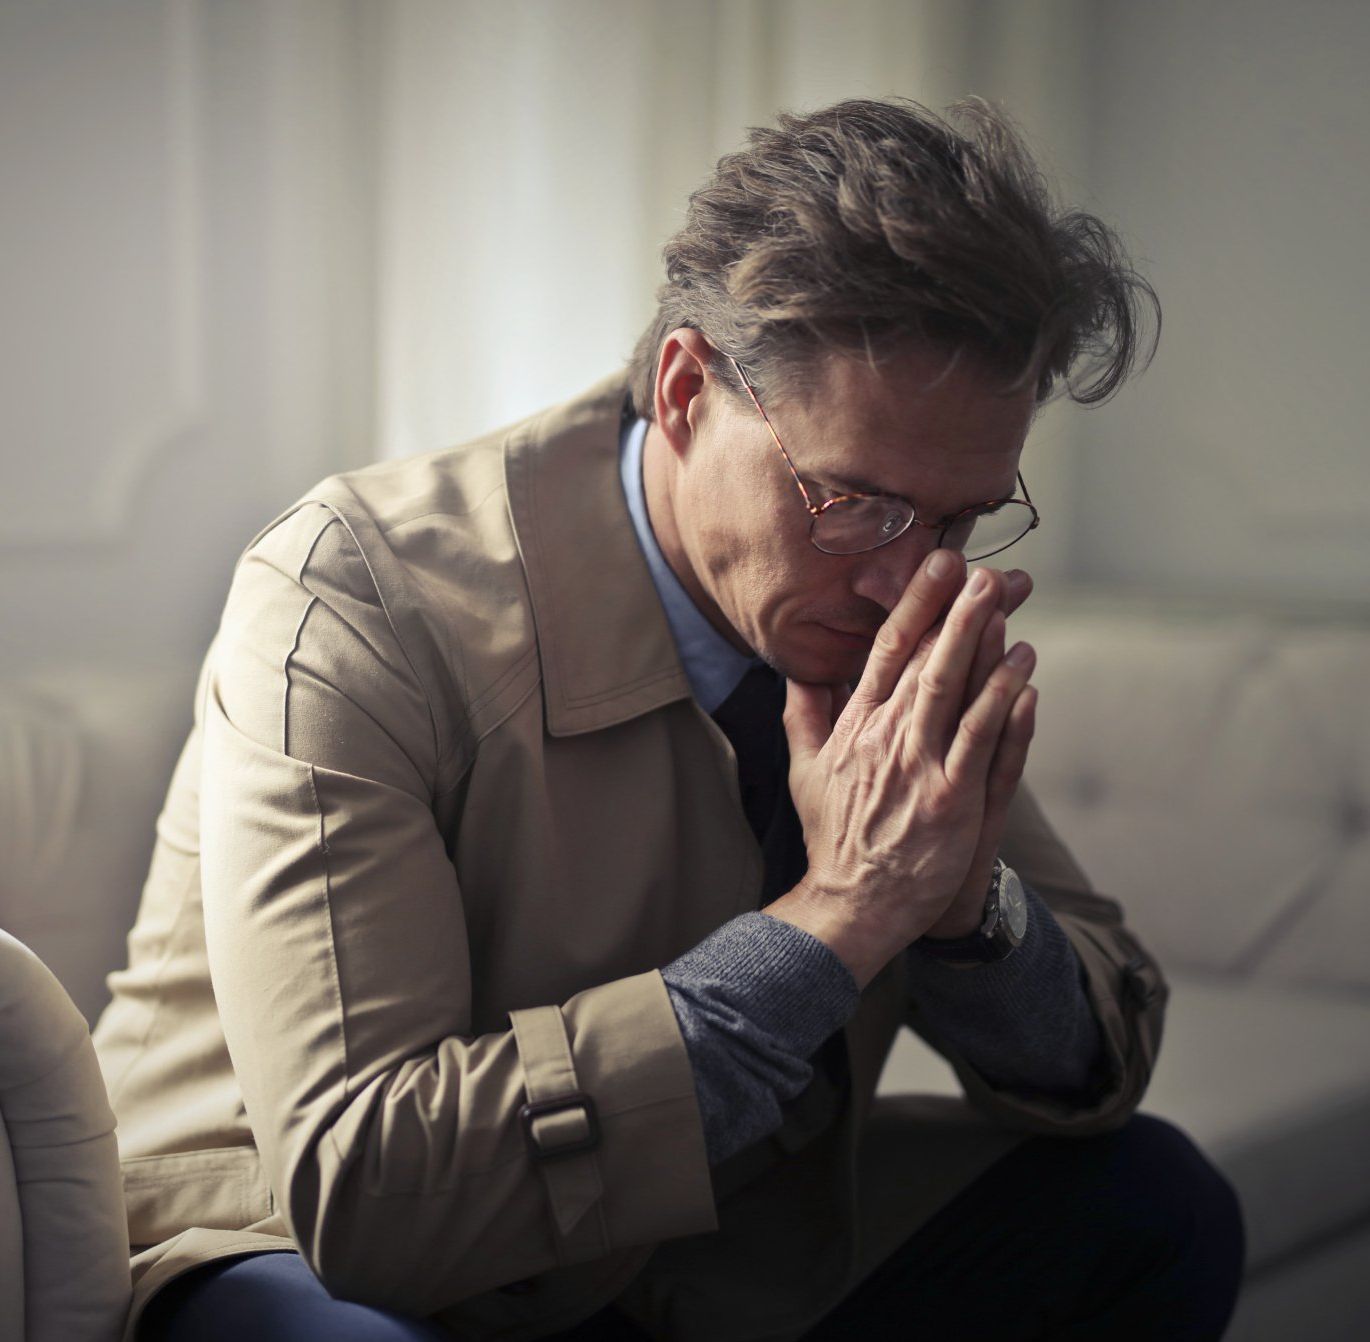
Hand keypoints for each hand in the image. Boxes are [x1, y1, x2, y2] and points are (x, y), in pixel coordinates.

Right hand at [768, 550, 1036, 986]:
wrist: (853, 902)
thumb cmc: (835, 837)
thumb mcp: (804, 770)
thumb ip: (804, 715)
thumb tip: (801, 671)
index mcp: (854, 726)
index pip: (886, 652)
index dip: (914, 606)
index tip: (937, 567)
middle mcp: (886, 739)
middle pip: (925, 661)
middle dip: (955, 611)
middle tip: (983, 570)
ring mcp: (920, 768)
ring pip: (953, 692)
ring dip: (981, 644)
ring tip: (1007, 604)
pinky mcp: (951, 800)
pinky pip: (982, 741)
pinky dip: (1002, 703)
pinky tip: (1023, 673)